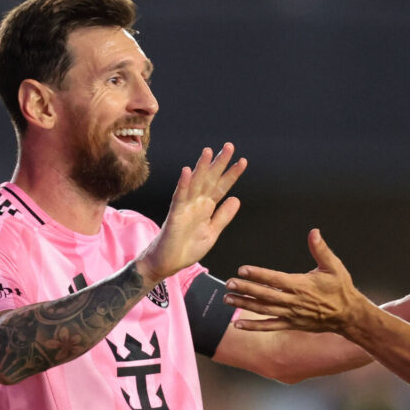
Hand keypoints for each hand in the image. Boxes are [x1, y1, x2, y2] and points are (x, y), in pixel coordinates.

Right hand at [137, 143, 245, 283]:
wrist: (167, 263)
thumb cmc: (186, 248)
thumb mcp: (212, 232)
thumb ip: (223, 216)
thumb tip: (235, 199)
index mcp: (206, 207)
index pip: (221, 187)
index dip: (231, 174)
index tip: (243, 161)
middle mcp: (196, 203)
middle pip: (209, 179)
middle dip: (219, 163)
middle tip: (229, 146)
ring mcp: (185, 207)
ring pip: (194, 184)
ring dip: (201, 168)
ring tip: (208, 151)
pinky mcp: (174, 215)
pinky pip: (179, 198)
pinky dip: (183, 184)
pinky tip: (187, 171)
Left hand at [225, 229, 368, 333]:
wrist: (348, 315)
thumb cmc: (341, 289)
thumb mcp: (333, 266)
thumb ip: (320, 249)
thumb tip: (314, 232)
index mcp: (301, 285)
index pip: (275, 279)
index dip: (258, 274)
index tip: (242, 270)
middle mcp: (293, 301)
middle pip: (265, 294)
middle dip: (245, 289)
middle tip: (228, 283)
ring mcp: (291, 314)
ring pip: (263, 310)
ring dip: (244, 305)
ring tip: (227, 299)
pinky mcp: (291, 324)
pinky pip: (269, 326)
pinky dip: (253, 326)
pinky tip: (238, 325)